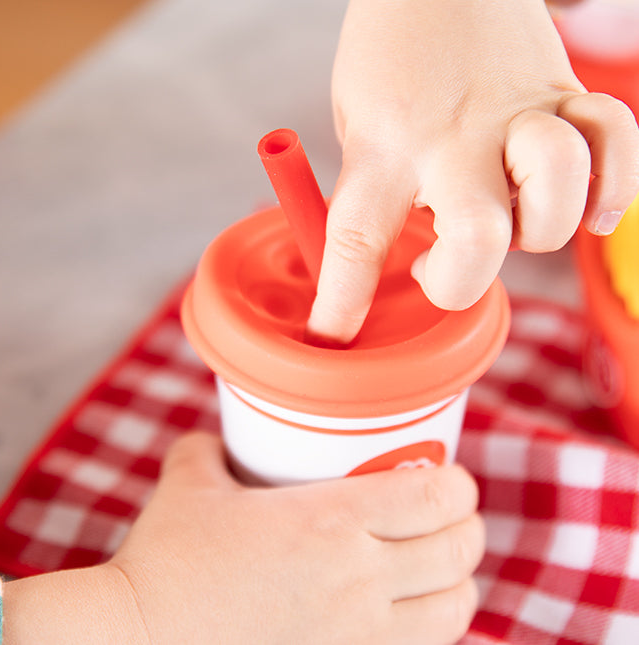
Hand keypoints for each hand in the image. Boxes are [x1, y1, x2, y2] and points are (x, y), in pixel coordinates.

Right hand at [4, 432, 484, 643]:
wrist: (137, 640)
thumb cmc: (165, 561)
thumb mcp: (188, 484)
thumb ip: (208, 448)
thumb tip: (217, 437)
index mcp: (330, 521)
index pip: (436, 497)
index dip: (459, 484)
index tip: (451, 476)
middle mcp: (357, 579)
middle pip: (458, 550)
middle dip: (468, 527)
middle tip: (451, 513)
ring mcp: (358, 635)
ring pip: (455, 608)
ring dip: (460, 579)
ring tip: (441, 563)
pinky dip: (436, 626)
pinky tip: (415, 611)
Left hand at [308, 0, 638, 342]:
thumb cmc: (390, 60)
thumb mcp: (357, 127)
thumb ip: (380, 192)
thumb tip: (406, 256)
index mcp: (385, 147)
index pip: (356, 240)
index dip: (343, 303)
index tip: (333, 340)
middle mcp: (453, 138)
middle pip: (477, 240)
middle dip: (460, 282)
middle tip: (439, 270)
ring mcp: (517, 114)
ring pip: (556, 197)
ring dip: (537, 233)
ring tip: (510, 217)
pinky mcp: (565, 95)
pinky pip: (615, 147)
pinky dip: (611, 191)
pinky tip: (588, 207)